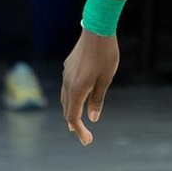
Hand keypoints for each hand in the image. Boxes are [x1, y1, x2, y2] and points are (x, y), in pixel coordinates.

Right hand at [61, 30, 118, 144]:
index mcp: (77, 89)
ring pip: (65, 98)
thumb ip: (97, 99)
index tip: (87, 141)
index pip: (73, 117)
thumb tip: (92, 118)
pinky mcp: (68, 66)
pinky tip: (78, 97)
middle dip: (75, 124)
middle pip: (67, 109)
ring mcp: (66, 74)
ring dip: (71, 110)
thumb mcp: (106, 79)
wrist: (97, 29)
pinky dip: (71, 98)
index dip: (79, 131)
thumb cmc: (106, 55)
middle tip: (84, 136)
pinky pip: (67, 87)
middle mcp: (68, 83)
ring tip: (76, 121)